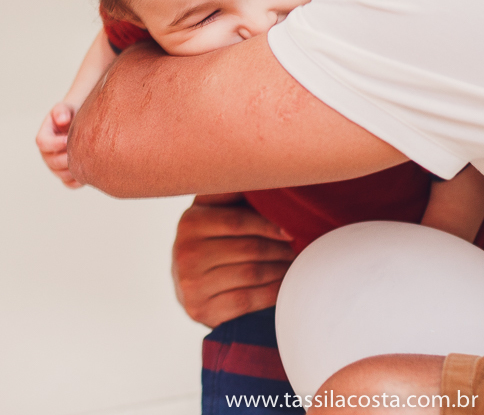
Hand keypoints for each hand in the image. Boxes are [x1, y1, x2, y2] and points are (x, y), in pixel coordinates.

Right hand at [36, 102, 82, 188]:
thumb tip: (63, 119)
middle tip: (83, 151)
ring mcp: (55, 167)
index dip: (55, 143)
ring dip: (74, 169)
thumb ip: (62, 111)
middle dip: (67, 157)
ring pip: (62, 174)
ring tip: (88, 159)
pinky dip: (79, 181)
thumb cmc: (73, 116)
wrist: (81, 125)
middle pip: (53, 162)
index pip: (42, 143)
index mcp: (44, 137)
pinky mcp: (66, 176)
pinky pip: (70, 184)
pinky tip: (90, 171)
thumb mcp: (66, 109)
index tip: (68, 139)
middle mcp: (47, 154)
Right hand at [172, 193, 295, 326]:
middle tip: (297, 250)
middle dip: (279, 249)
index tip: (291, 230)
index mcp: (190, 222)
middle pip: (248, 249)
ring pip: (251, 273)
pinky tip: (284, 285)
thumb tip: (270, 173)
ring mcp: (191, 284)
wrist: (190, 286)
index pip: (237, 221)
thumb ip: (233, 193)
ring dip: (280, 269)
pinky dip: (271, 292)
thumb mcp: (214, 211)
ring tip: (294, 264)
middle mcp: (185, 253)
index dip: (268, 225)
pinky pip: (247, 300)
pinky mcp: (201, 310)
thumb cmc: (213, 239)